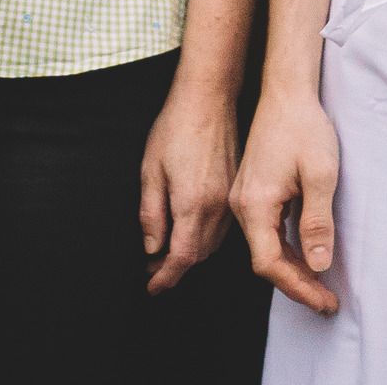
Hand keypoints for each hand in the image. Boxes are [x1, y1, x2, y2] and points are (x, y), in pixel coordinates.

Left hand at [140, 83, 238, 293]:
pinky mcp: (236, 189)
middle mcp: (216, 207)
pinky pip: (223, 227)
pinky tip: (191, 229)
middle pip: (198, 254)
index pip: (181, 257)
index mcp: (192, 204)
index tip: (153, 286)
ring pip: (213, 244)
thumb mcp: (150, 170)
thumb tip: (152, 247)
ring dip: (191, 253)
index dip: (166, 277)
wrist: (208, 99)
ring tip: (168, 251)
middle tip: (153, 267)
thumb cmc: (176, 128)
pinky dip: (206, 237)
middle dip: (175, 267)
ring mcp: (229, 199)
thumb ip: (151, 214)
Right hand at [230, 84, 341, 313]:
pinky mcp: (253, 192)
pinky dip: (287, 249)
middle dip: (297, 284)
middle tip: (327, 301)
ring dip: (292, 269)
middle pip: (265, 260)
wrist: (286, 92)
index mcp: (255, 204)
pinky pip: (267, 231)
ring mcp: (244, 198)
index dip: (298, 287)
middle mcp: (242, 205)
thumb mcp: (320, 174)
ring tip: (321, 285)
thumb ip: (317, 222)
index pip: (270, 263)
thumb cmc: (304, 128)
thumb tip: (318, 266)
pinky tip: (306, 254)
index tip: (323, 301)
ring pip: (266, 247)